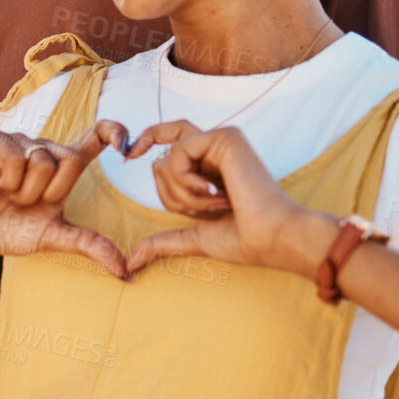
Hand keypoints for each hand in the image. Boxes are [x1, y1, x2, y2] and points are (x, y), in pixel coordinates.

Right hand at [0, 119, 130, 278]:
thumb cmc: (11, 230)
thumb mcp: (55, 237)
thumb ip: (90, 245)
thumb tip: (126, 272)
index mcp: (62, 167)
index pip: (94, 139)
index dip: (114, 132)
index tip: (125, 144)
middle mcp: (44, 149)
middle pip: (71, 159)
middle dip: (51, 191)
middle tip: (28, 202)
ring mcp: (20, 142)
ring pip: (42, 161)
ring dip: (26, 190)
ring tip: (10, 195)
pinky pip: (15, 158)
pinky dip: (7, 181)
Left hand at [124, 121, 332, 277]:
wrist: (271, 239)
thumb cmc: (243, 239)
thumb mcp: (195, 236)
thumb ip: (165, 241)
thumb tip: (132, 261)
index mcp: (211, 166)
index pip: (167, 149)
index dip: (145, 141)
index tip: (127, 155)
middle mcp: (215, 148)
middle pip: (161, 158)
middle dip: (172, 194)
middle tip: (203, 210)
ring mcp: (221, 140)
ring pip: (168, 159)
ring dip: (184, 194)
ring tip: (218, 204)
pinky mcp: (225, 137)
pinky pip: (178, 153)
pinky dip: (188, 182)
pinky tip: (218, 194)